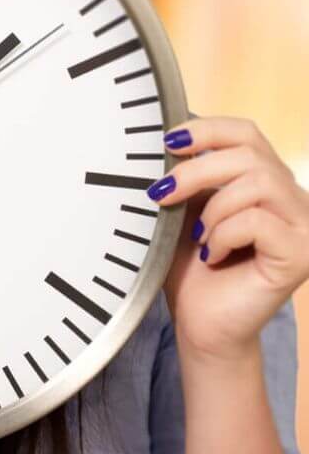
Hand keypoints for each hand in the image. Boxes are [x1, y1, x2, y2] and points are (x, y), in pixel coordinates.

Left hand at [149, 115, 308, 361]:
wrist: (201, 323)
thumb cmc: (191, 267)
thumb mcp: (185, 210)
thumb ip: (189, 177)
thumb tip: (170, 140)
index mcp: (267, 180)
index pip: (246, 133)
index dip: (207, 130)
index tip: (167, 142)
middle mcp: (294, 199)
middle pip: (250, 154)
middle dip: (195, 170)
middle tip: (160, 194)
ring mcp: (305, 226)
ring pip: (258, 182)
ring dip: (213, 207)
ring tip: (197, 235)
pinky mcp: (301, 254)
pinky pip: (258, 221)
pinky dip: (224, 234)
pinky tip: (212, 255)